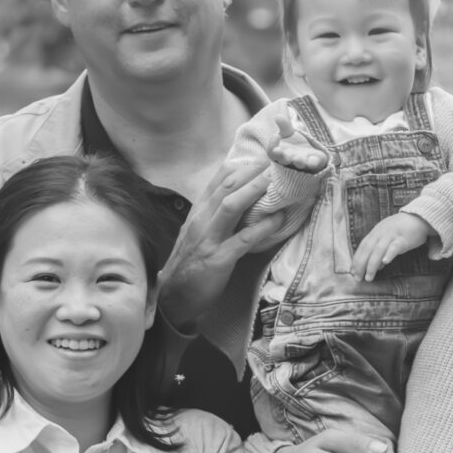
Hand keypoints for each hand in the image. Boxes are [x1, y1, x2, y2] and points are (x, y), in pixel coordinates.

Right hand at [157, 137, 311, 328]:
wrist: (173, 297)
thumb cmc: (190, 264)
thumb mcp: (200, 233)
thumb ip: (216, 216)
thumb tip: (243, 201)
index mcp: (198, 212)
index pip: (218, 181)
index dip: (241, 166)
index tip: (262, 155)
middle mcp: (201, 220)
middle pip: (227, 187)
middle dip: (252, 172)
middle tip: (277, 161)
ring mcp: (208, 238)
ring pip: (231, 206)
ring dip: (255, 190)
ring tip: (277, 181)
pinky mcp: (218, 259)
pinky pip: (242, 239)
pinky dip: (262, 228)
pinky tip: (278, 219)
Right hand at [250, 127, 329, 217]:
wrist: (310, 152)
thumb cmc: (294, 144)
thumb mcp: (289, 133)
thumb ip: (284, 126)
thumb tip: (278, 116)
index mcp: (280, 153)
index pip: (272, 152)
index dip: (272, 145)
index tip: (275, 135)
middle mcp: (289, 160)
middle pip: (282, 160)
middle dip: (281, 156)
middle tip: (278, 151)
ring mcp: (301, 163)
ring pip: (298, 164)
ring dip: (298, 161)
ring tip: (297, 158)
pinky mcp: (313, 163)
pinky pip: (312, 164)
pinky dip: (312, 162)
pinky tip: (313, 160)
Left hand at [352, 212, 435, 281]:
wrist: (420, 217)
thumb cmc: (404, 230)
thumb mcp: (389, 238)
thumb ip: (381, 251)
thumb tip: (376, 267)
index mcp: (376, 232)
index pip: (363, 247)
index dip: (356, 259)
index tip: (352, 272)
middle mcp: (381, 233)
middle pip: (368, 249)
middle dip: (361, 264)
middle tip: (357, 278)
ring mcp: (391, 235)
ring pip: (378, 250)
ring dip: (372, 265)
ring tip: (368, 277)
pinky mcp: (403, 238)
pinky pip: (395, 246)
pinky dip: (389, 254)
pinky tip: (385, 262)